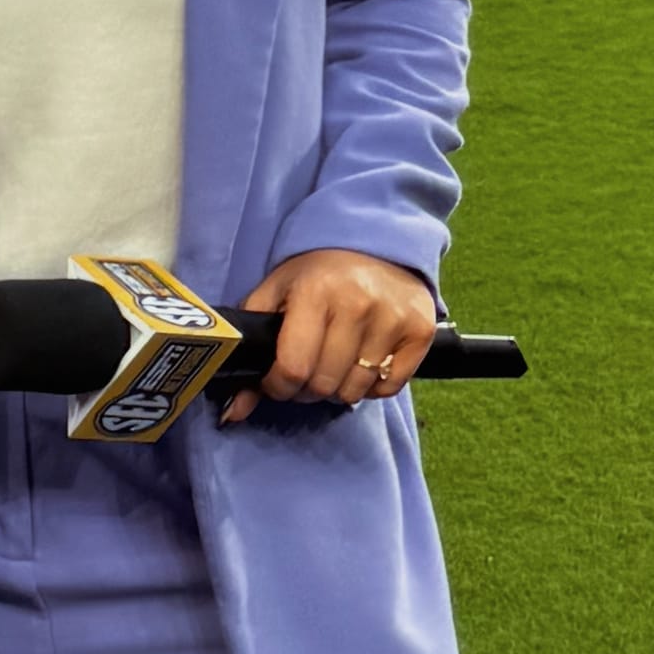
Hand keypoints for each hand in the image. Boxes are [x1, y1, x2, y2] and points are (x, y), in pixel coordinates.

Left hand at [217, 248, 437, 426]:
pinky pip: (388, 387)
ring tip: (334, 364)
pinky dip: (371, 385)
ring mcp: (393, 318)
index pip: (293, 369)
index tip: (279, 380)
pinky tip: (363, 361)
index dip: (279, 386)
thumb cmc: (317, 272)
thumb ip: (251, 347)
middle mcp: (357, 304)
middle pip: (323, 385)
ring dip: (338, 388)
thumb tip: (234, 412)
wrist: (375, 241)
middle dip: (306, 389)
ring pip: (355, 391)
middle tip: (306, 371)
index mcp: (315, 292)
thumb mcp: (276, 293)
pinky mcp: (419, 330)